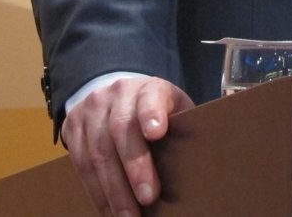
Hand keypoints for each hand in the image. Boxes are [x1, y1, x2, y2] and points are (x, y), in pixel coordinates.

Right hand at [61, 75, 194, 215]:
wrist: (111, 88)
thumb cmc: (155, 106)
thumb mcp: (174, 106)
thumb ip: (185, 124)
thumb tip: (219, 152)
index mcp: (148, 88)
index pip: (150, 97)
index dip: (152, 113)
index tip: (157, 133)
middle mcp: (116, 96)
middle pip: (121, 131)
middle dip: (134, 169)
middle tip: (147, 199)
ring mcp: (90, 111)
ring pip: (97, 152)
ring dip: (112, 190)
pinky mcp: (72, 129)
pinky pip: (80, 164)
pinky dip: (96, 191)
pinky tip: (109, 210)